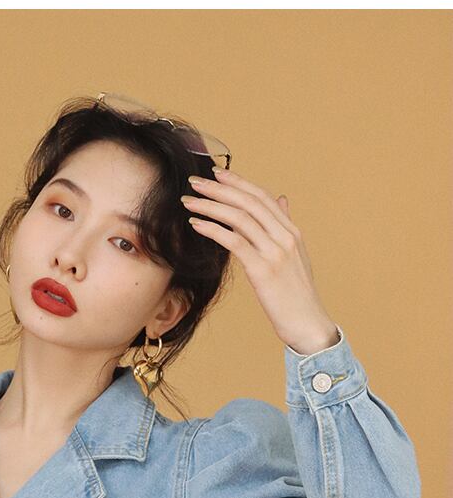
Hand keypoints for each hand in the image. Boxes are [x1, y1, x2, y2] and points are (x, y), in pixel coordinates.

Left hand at [180, 166, 338, 353]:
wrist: (307, 324)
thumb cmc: (296, 295)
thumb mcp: (295, 256)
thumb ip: (284, 226)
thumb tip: (281, 199)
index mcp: (292, 232)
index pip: (262, 198)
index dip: (238, 182)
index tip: (217, 174)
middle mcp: (285, 237)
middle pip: (249, 202)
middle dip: (219, 188)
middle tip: (194, 182)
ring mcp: (275, 253)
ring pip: (239, 218)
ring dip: (210, 206)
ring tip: (189, 202)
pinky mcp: (262, 270)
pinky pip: (234, 242)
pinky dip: (213, 230)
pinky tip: (196, 225)